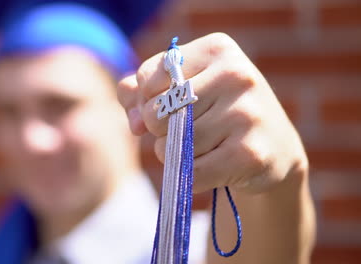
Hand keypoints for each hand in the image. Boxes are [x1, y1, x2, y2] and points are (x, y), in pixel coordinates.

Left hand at [117, 33, 307, 193]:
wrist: (274, 149)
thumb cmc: (218, 113)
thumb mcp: (183, 89)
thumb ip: (141, 94)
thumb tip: (137, 122)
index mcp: (217, 49)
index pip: (147, 78)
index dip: (147, 102)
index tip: (168, 108)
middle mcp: (235, 74)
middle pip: (156, 113)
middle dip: (160, 131)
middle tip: (188, 132)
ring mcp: (246, 114)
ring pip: (172, 145)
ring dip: (176, 155)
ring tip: (204, 148)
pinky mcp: (250, 153)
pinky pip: (191, 173)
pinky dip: (190, 177)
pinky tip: (212, 166)